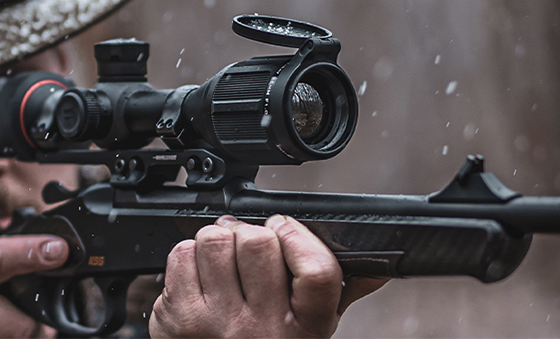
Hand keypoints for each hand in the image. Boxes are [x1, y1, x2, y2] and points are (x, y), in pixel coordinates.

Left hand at [150, 215, 386, 337]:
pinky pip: (181, 256)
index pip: (315, 270)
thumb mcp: (312, 329)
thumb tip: (381, 263)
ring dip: (217, 242)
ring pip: (214, 240)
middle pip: (257, 242)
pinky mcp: (178, 320)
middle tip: (249, 249)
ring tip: (223, 262)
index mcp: (305, 330)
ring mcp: (216, 324)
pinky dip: (188, 257)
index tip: (286, 230)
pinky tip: (200, 279)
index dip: (297, 236)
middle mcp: (261, 330)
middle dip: (251, 234)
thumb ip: (343, 290)